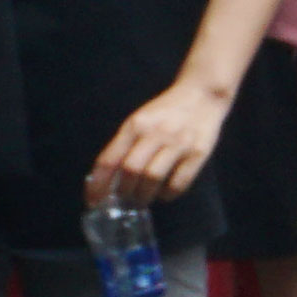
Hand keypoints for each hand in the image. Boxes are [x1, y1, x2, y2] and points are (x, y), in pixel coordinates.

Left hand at [87, 75, 233, 209]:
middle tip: (124, 199)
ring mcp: (179, 143)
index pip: (109, 160)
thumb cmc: (166, 111)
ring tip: (142, 199)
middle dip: (123, 191)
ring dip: (144, 195)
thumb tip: (109, 179)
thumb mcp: (140, 121)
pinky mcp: (199, 152)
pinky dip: (168, 194)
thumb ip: (125, 145)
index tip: (94, 201)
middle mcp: (155, 133)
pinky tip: (165, 193)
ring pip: (152, 178)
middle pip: (130, 170)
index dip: (98, 184)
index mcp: (135, 125)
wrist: (203, 94)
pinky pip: (179, 182)